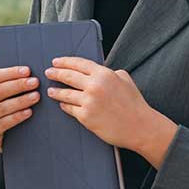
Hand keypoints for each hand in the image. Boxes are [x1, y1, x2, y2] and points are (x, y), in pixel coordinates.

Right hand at [0, 66, 37, 151]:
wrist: (4, 141)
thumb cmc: (6, 113)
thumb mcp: (3, 99)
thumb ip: (9, 86)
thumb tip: (28, 72)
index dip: (11, 73)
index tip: (28, 71)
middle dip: (18, 85)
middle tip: (35, 82)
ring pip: (1, 107)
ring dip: (20, 100)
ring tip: (36, 96)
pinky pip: (3, 123)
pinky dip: (17, 116)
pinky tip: (29, 112)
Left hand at [43, 57, 177, 164]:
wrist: (140, 127)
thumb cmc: (135, 104)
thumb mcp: (125, 79)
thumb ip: (110, 72)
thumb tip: (97, 71)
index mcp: (104, 74)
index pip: (78, 63)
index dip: (65, 62)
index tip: (56, 62)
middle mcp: (94, 86)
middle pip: (68, 76)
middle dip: (56, 73)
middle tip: (49, 73)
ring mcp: (89, 101)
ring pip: (65, 94)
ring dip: (55, 91)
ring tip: (50, 91)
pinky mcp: (85, 116)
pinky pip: (69, 108)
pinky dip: (64, 105)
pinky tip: (62, 104)